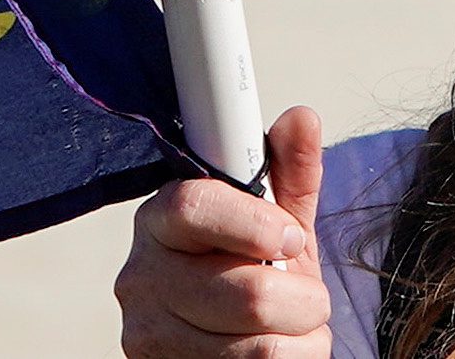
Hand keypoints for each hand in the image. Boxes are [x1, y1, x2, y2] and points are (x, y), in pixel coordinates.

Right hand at [114, 107, 328, 358]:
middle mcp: (143, 276)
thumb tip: (301, 119)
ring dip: (303, 342)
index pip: (193, 208)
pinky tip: (278, 350)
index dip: (255, 224)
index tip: (292, 235)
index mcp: (160, 219)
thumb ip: (288, 173)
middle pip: (245, 294)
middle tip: (311, 298)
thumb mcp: (274, 224)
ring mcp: (151, 335)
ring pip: (259, 349)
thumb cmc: (250, 273)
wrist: (229, 345)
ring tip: (296, 329)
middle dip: (304, 301)